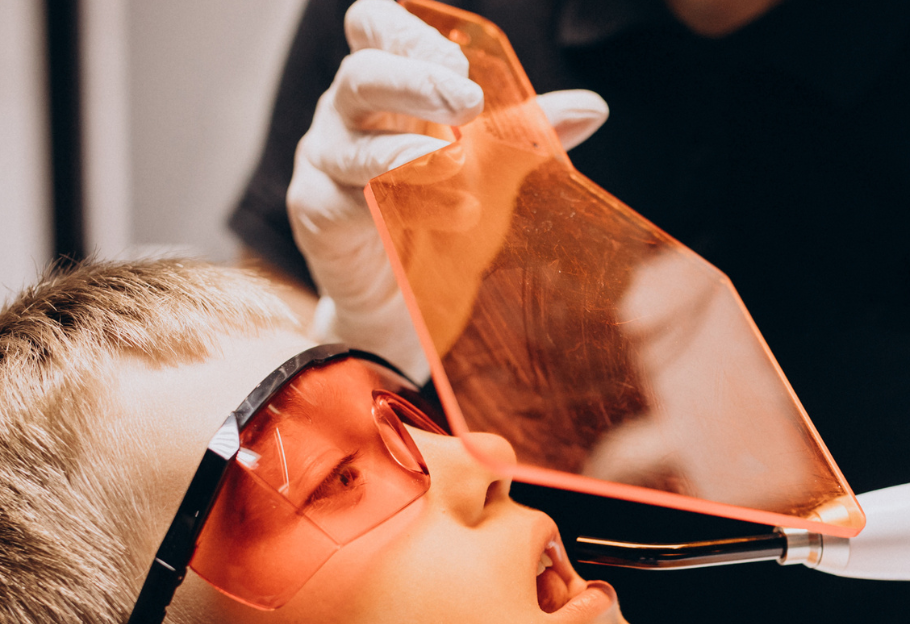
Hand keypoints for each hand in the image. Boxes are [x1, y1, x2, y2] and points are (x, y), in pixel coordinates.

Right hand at [288, 0, 608, 378]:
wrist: (405, 308)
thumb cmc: (440, 222)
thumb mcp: (493, 172)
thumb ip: (530, 135)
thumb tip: (593, 107)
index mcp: (385, 88)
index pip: (375, 28)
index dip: (409, 33)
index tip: (461, 65)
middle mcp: (346, 115)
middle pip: (360, 74)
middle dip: (415, 81)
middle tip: (467, 102)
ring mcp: (325, 162)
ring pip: (351, 139)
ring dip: (409, 150)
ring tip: (455, 161)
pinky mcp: (316, 213)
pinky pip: (349, 198)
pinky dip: (401, 202)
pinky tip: (448, 212)